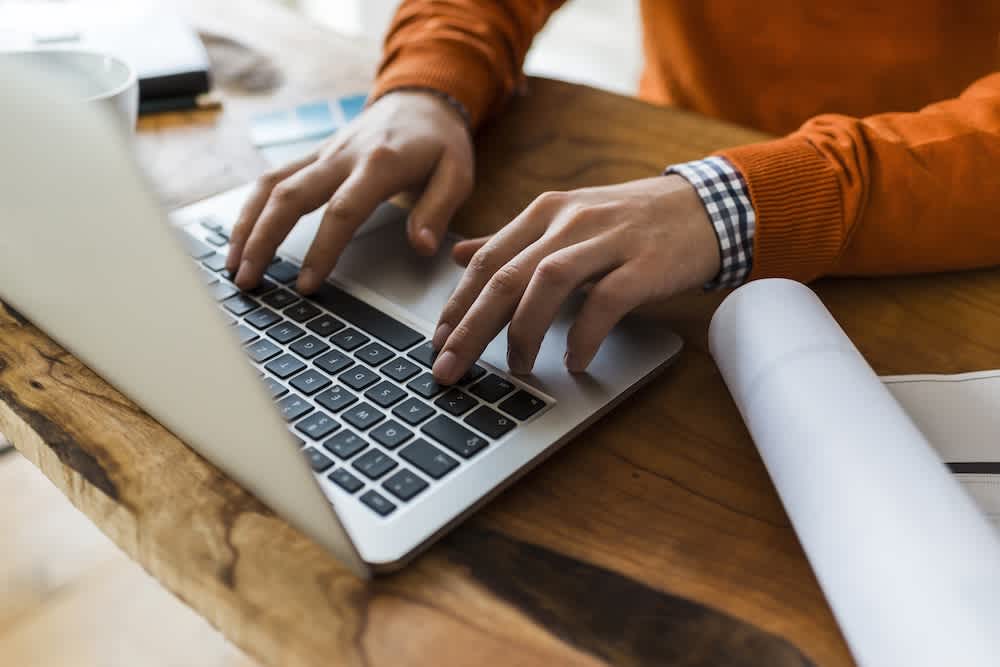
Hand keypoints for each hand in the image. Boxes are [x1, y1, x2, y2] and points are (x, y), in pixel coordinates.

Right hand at [226, 91, 474, 292]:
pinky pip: (272, 179)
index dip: (322, 249)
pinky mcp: (312, 156)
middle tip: (248, 280)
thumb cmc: (440, 142)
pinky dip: (250, 208)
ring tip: (233, 265)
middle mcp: (342, 156)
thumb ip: (438, 210)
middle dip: (263, 239)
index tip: (306, 283)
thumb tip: (423, 247)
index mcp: (379, 163)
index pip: (342, 210)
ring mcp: (322, 154)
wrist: (421, 98)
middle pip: (290, 196)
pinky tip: (240, 237)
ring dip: (247, 225)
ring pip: (271, 185)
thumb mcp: (457, 173)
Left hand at [430, 175, 720, 383]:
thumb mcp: (566, 220)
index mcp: (546, 212)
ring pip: (547, 283)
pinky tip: (574, 361)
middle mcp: (569, 221)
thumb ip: (513, 240)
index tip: (438, 341)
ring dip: (524, 330)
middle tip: (451, 367)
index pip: (487, 260)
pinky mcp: (644, 263)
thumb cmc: (630, 222)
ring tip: (518, 367)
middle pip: (507, 276)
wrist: (705, 207)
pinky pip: (604, 301)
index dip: (458, 303)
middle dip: (472, 326)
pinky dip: (583, 334)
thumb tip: (459, 254)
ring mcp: (608, 240)